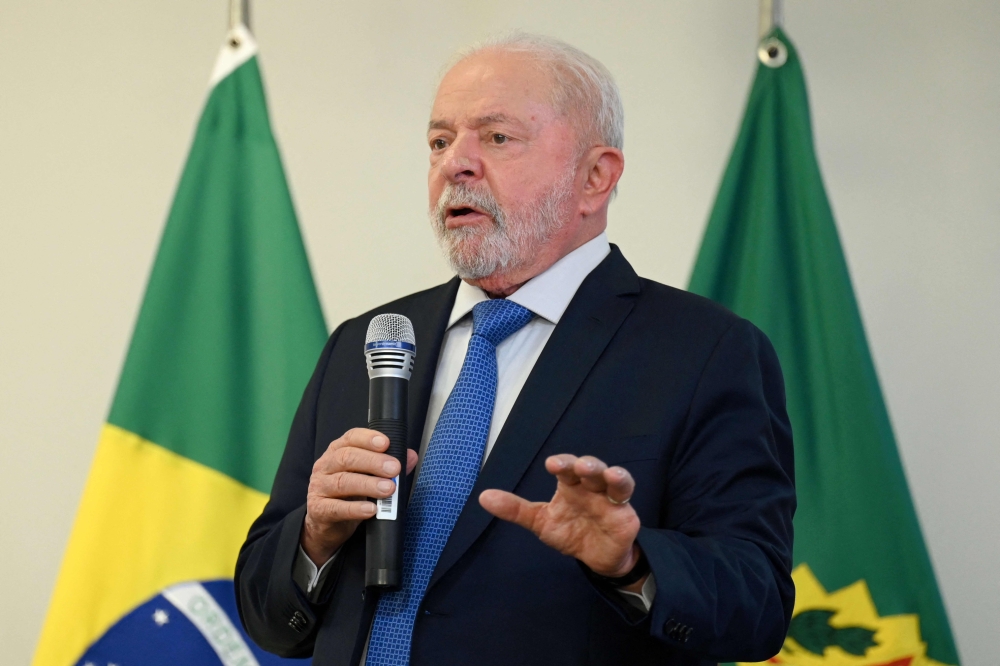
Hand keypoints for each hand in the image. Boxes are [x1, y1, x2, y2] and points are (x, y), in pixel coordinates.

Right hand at [301, 428, 417, 564]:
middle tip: (394, 468)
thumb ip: (389, 466)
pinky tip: (371, 509)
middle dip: (373, 462)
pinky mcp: (319, 510)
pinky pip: (336, 508)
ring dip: (368, 485)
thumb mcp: (368, 477)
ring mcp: (319, 488)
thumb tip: (410, 456)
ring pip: (342, 482)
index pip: (350, 438)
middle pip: (347, 458)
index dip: (368, 439)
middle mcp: (325, 466)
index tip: (386, 443)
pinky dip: (355, 509)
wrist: (325, 524)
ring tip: (388, 489)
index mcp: (337, 452)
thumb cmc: (348, 495)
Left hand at [479, 454, 643, 588]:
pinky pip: (625, 493)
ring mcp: (608, 496)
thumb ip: (515, 510)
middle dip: (580, 464)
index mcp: (569, 486)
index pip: (565, 469)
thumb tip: (483, 497)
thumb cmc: (570, 533)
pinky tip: (615, 478)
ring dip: (602, 470)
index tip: (551, 464)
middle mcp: (589, 486)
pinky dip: (622, 483)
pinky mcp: (624, 511)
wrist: (597, 559)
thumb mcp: (540, 522)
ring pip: (608, 476)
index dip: (560, 463)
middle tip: (573, 466)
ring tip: (590, 469)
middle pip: (588, 467)